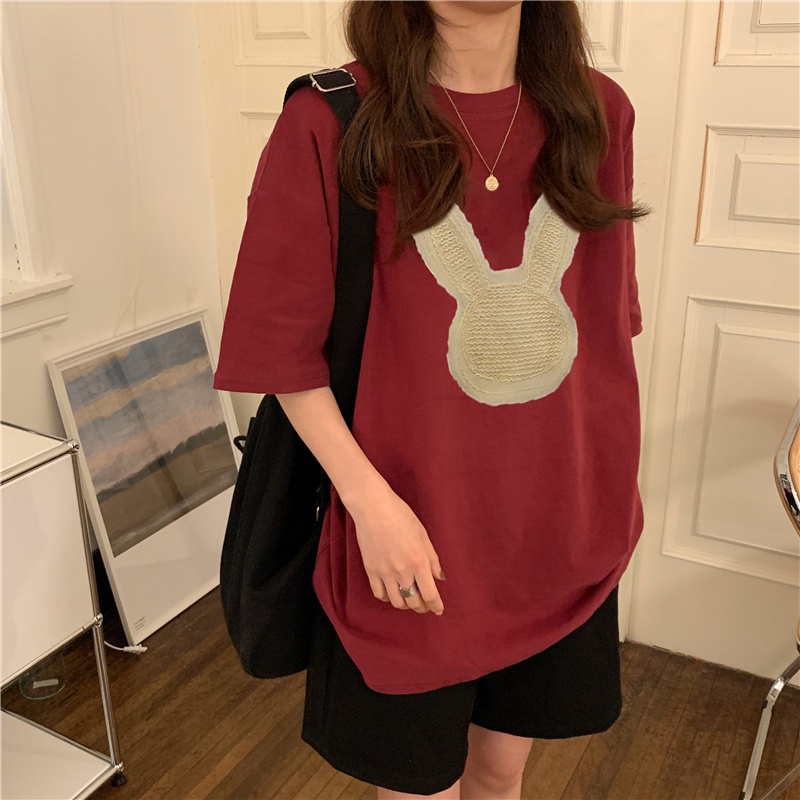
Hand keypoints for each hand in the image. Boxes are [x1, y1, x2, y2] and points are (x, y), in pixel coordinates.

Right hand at [347, 483, 445, 614]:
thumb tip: (439, 577)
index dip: (436, 606)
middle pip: (414, 602)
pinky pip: (380, 594)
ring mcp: (385, 572)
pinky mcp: (371, 570)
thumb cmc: (400, 516)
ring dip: (406, 604)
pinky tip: (392, 593)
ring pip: (397, 602)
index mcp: (419, 561)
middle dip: (422, 606)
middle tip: (425, 604)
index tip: (438, 610)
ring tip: (409, 599)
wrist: (373, 507)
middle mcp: (402, 571)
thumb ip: (432, 559)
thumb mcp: (423, 534)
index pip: (430, 594)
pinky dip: (388, 598)